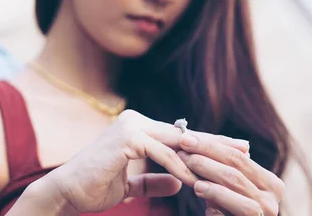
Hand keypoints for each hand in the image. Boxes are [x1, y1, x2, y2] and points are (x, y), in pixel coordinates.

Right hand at [39, 110, 250, 214]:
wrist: (68, 190)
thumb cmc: (95, 186)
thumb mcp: (131, 183)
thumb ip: (153, 179)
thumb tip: (179, 180)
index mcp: (136, 128)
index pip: (178, 136)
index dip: (206, 144)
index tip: (232, 151)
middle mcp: (135, 121)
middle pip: (184, 133)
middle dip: (215, 143)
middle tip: (244, 149)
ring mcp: (130, 126)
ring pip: (177, 142)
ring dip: (203, 159)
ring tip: (229, 169)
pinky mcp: (127, 137)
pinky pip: (162, 153)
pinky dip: (180, 168)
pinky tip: (197, 182)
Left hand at [178, 133, 284, 215]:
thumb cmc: (229, 212)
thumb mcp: (228, 189)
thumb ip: (221, 168)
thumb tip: (192, 138)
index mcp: (269, 182)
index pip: (237, 156)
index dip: (209, 146)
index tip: (184, 139)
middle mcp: (272, 197)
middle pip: (235, 171)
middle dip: (205, 160)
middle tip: (181, 154)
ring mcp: (266, 214)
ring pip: (236, 188)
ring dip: (211, 181)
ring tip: (192, 179)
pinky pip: (237, 214)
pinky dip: (219, 209)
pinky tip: (207, 208)